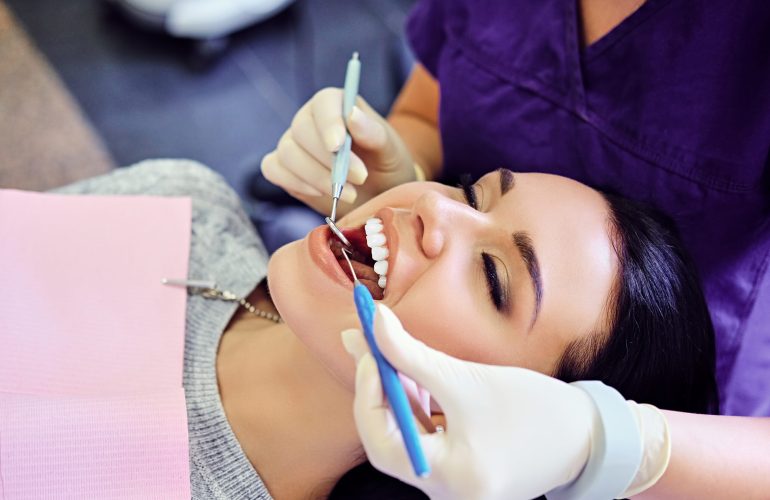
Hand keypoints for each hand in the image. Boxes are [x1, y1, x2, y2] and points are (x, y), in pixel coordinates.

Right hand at [261, 88, 415, 216]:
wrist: (378, 196)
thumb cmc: (386, 167)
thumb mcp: (390, 151)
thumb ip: (374, 133)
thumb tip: (352, 114)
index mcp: (337, 105)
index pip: (324, 103)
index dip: (328, 123)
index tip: (338, 146)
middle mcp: (310, 119)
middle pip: (301, 130)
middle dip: (328, 160)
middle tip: (359, 179)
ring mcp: (294, 144)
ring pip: (288, 153)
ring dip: (316, 177)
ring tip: (348, 193)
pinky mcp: (283, 168)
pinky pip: (274, 170)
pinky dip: (296, 183)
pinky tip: (321, 193)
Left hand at [341, 304, 595, 499]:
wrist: (587, 436)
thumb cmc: (535, 410)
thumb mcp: (466, 380)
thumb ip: (412, 354)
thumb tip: (371, 323)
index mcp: (450, 478)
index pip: (382, 440)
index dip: (369, 391)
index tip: (370, 348)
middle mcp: (446, 493)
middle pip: (389, 441)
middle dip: (379, 391)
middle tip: (372, 347)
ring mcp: (453, 486)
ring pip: (407, 437)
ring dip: (397, 395)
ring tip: (395, 354)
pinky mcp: (461, 472)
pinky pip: (426, 440)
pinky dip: (418, 408)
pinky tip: (419, 378)